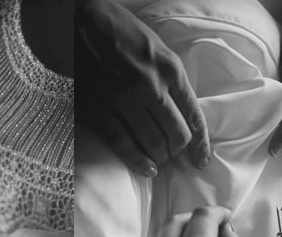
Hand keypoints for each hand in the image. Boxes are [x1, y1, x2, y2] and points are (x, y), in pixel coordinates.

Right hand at [74, 0, 209, 175]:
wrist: (80, 22)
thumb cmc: (119, 32)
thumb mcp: (156, 48)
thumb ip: (169, 77)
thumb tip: (179, 109)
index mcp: (169, 69)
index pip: (193, 115)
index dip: (200, 142)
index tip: (201, 159)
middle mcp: (151, 87)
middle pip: (176, 134)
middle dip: (179, 151)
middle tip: (175, 157)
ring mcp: (124, 101)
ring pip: (152, 142)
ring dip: (160, 156)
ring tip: (159, 162)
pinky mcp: (100, 110)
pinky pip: (123, 144)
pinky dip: (137, 161)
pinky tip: (146, 169)